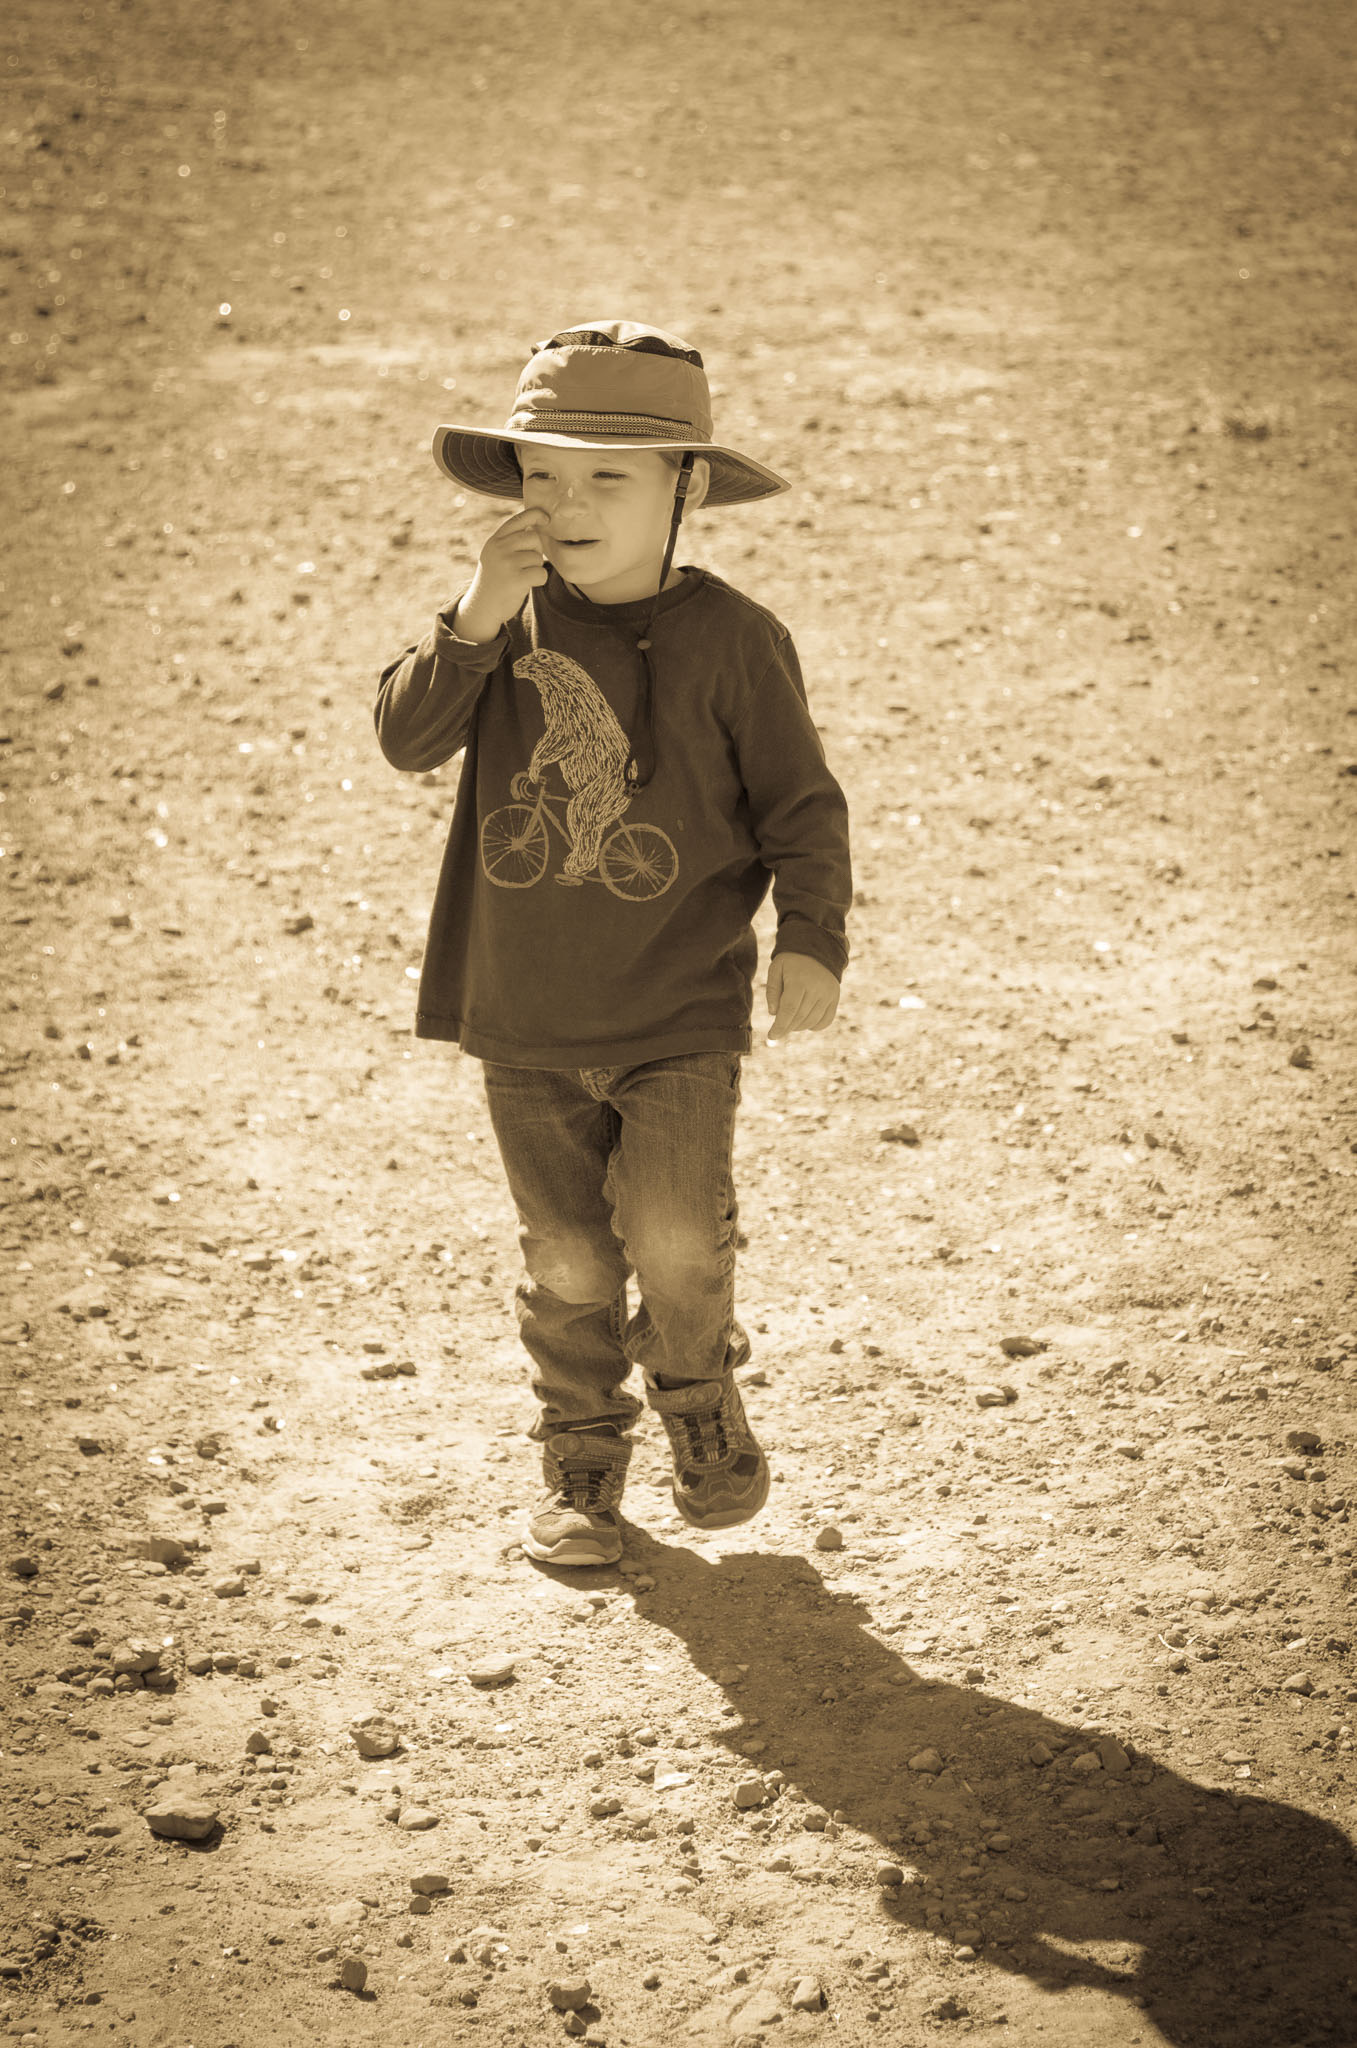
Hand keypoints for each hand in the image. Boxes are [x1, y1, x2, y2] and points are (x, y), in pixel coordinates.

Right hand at [451, 506, 548, 639]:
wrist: (482, 607)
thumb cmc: (495, 580)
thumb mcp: (495, 555)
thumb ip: (510, 541)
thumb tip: (536, 527)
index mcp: (495, 540)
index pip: (518, 520)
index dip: (535, 515)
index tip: (546, 519)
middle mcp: (499, 548)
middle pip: (534, 538)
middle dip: (536, 551)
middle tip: (525, 564)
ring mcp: (507, 563)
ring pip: (538, 557)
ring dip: (536, 568)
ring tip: (521, 576)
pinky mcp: (516, 579)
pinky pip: (541, 573)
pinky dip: (539, 580)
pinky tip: (526, 584)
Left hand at [765, 953, 839, 1041]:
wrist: (817, 949)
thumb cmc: (791, 961)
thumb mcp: (776, 968)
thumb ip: (772, 990)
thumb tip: (773, 1014)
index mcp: (799, 980)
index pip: (789, 1010)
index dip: (780, 1026)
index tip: (771, 1036)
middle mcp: (817, 988)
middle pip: (799, 1017)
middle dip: (786, 1027)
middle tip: (778, 1028)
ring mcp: (828, 994)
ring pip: (811, 1021)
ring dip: (798, 1027)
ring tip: (789, 1021)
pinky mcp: (835, 998)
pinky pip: (826, 1021)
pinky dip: (814, 1026)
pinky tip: (804, 1022)